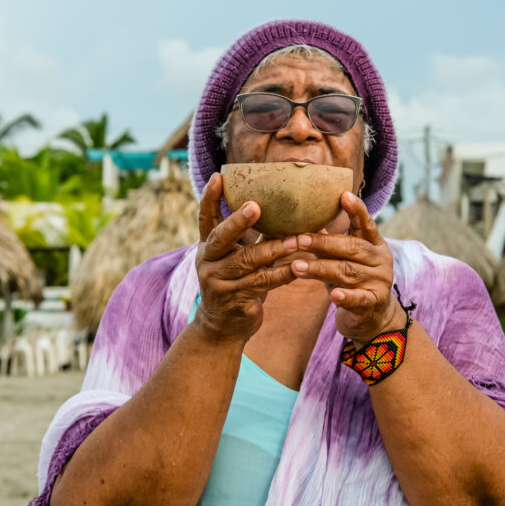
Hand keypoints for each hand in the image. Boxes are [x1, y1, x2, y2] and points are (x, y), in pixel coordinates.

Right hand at [192, 173, 297, 343]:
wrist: (221, 329)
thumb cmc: (235, 285)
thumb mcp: (236, 259)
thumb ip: (250, 238)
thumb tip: (278, 208)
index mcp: (207, 248)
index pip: (205, 219)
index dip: (210, 198)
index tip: (218, 176)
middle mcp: (207, 262)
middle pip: (221, 237)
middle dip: (238, 221)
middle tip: (255, 206)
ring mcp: (218, 282)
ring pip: (247, 261)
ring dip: (274, 249)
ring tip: (296, 240)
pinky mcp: (234, 300)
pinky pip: (262, 283)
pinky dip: (282, 274)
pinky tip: (299, 268)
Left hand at [289, 191, 404, 346]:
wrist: (374, 319)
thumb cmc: (354, 282)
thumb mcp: (344, 260)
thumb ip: (332, 244)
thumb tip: (309, 219)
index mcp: (375, 245)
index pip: (366, 224)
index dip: (356, 210)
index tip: (343, 195)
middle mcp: (380, 260)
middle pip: (352, 247)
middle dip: (324, 243)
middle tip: (299, 239)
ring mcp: (379, 282)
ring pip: (347, 272)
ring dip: (319, 268)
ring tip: (296, 267)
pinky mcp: (374, 303)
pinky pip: (359, 299)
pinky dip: (346, 297)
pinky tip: (333, 295)